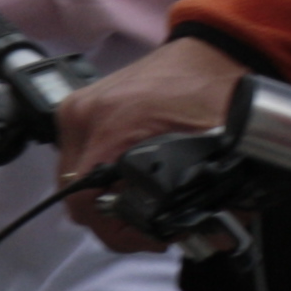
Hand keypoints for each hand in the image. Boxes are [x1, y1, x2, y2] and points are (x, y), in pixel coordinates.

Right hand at [48, 36, 253, 250]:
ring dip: (103, 195)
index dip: (117, 230)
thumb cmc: (211, 89)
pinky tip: (128, 176)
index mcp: (110, 126)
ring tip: (140, 200)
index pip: (83, 200)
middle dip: (111, 218)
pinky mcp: (80, 107)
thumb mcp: (217, 147)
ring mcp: (76, 109)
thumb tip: (215, 240)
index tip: (149, 236)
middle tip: (149, 225)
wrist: (209, 50)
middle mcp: (83, 116)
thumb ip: (211, 196)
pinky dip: (98, 172)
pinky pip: (77, 156)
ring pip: (73, 179)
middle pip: (75, 195)